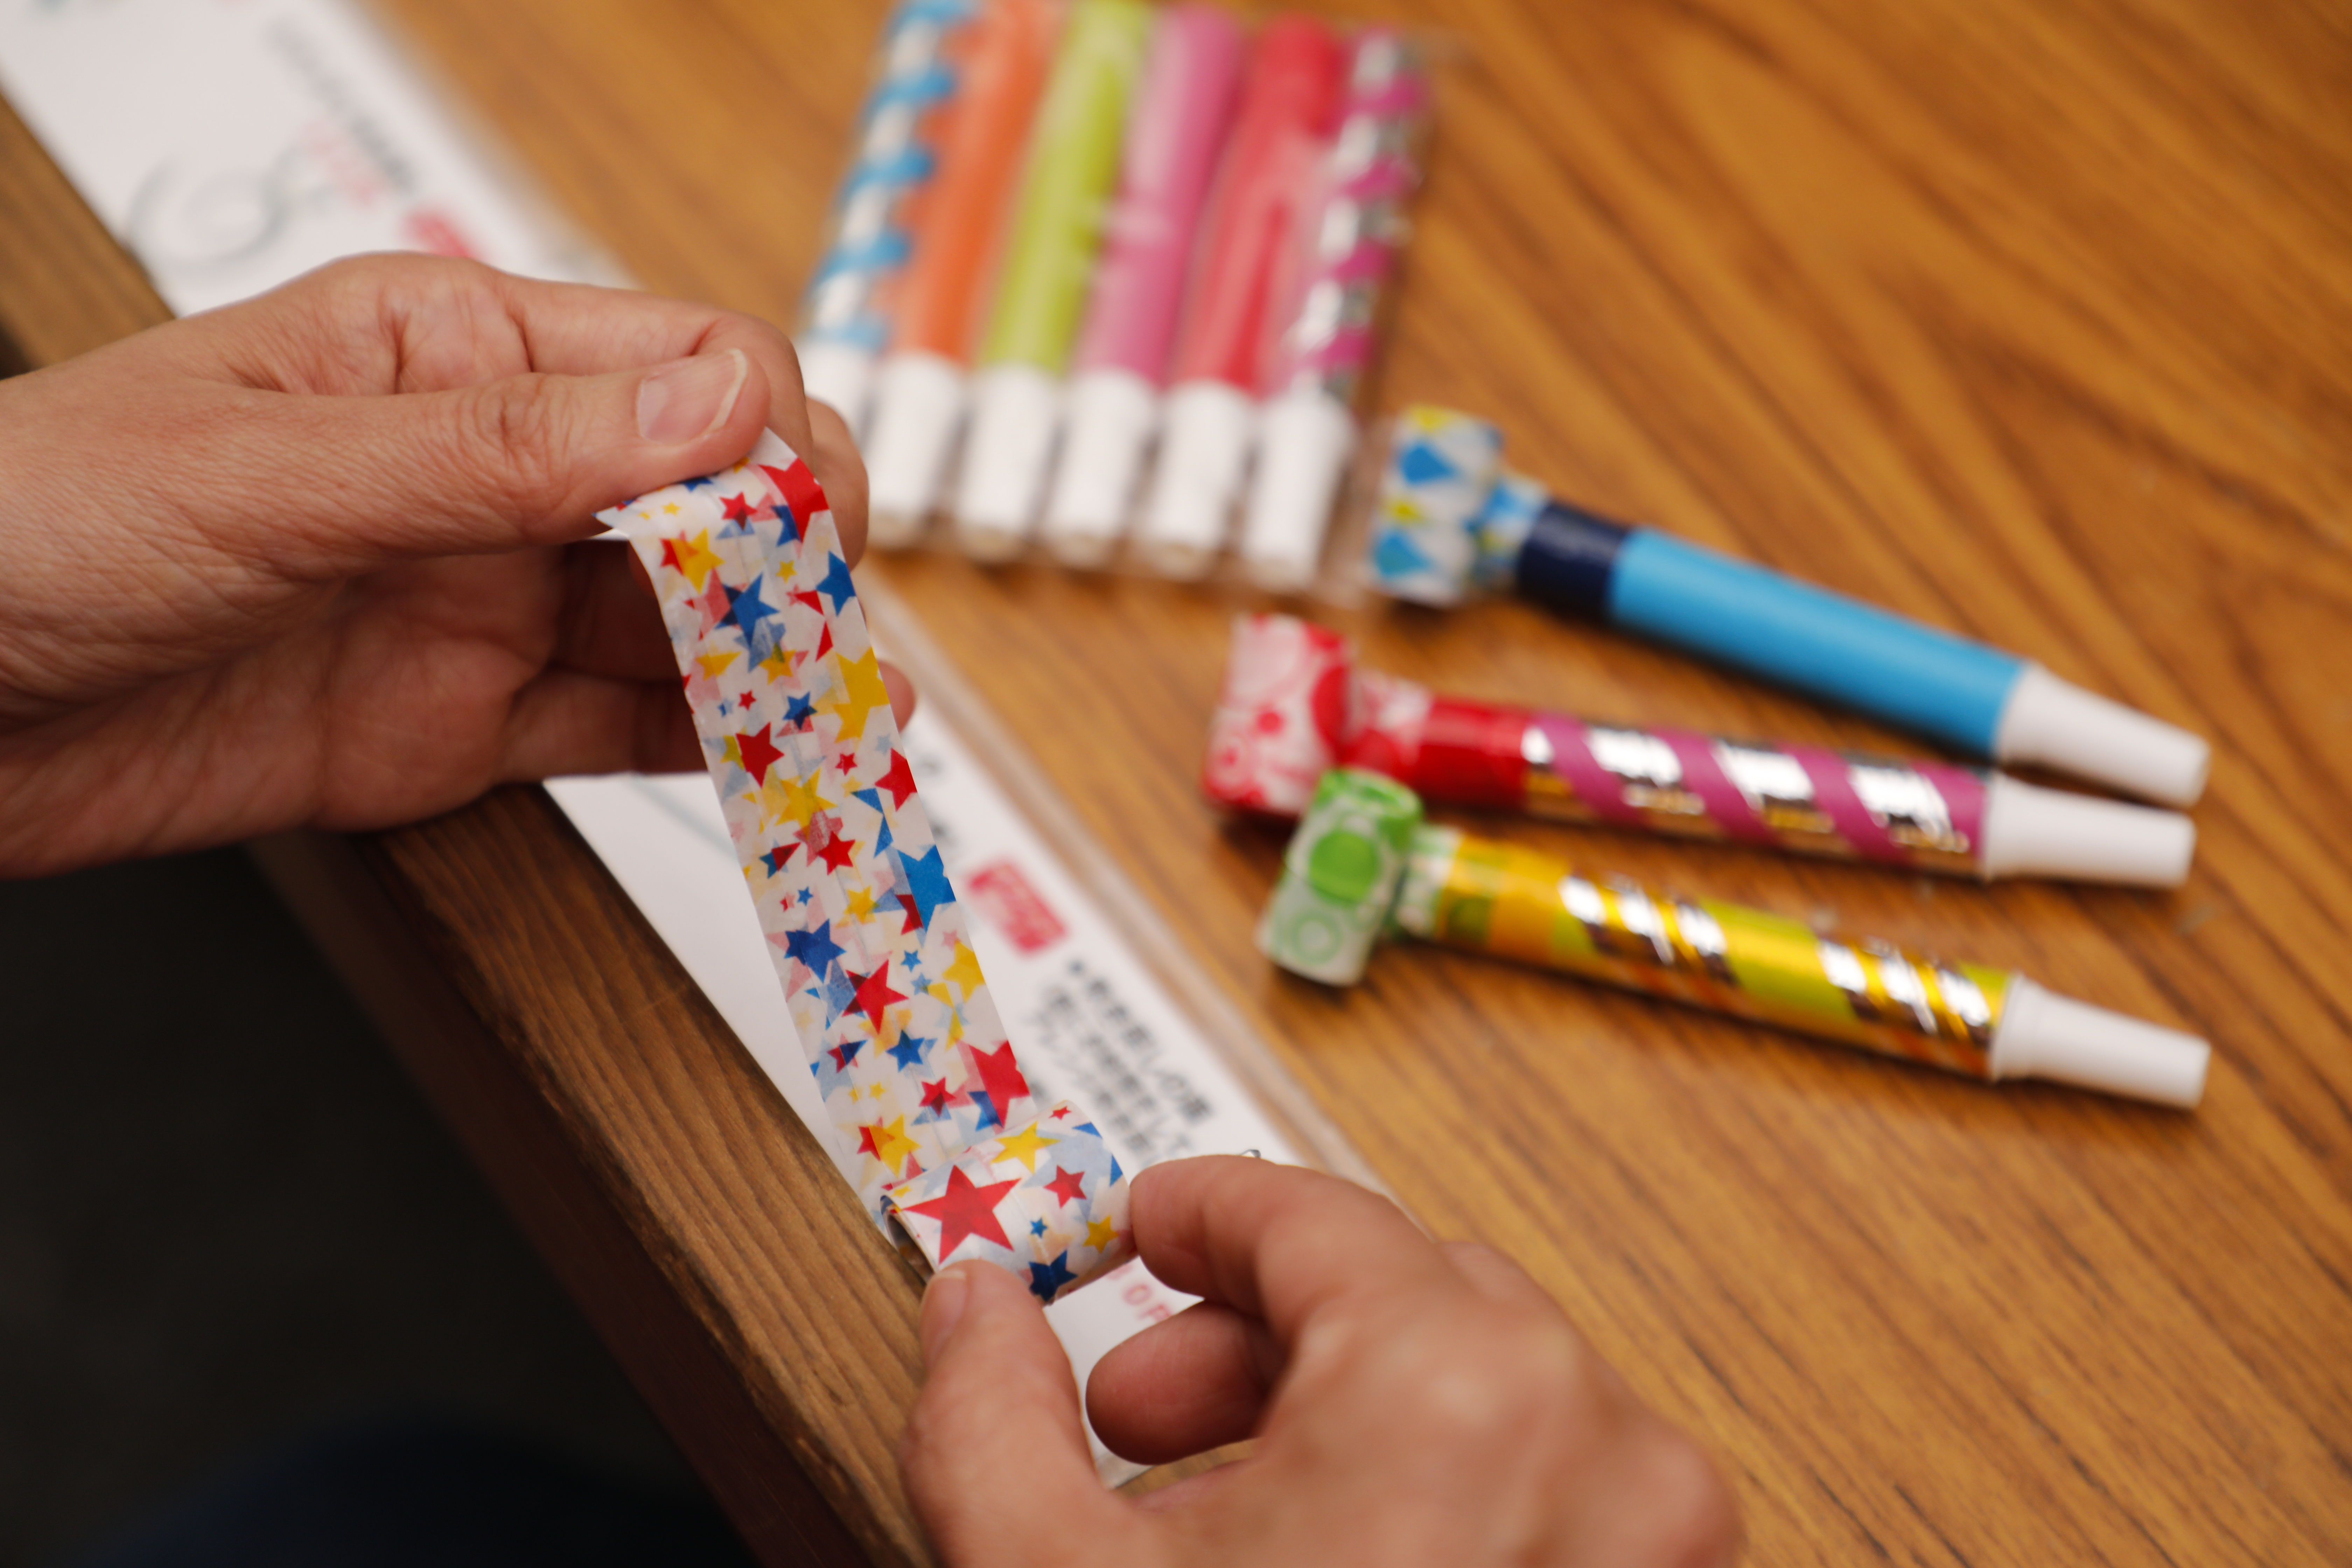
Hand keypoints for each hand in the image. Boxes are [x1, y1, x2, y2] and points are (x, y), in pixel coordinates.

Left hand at [0, 254, 882, 875]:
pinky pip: (618, 730)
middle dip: (789, 554)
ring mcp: (481, 604)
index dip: (759, 443)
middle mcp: (489, 478)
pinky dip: (706, 746)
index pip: (683, 369)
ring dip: (769, 662)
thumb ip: (504, 452)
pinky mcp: (459, 725)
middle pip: (710, 499)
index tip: (784, 527)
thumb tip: (711, 411)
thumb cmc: (34, 527)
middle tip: (820, 629)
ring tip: (837, 713)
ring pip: (681, 625)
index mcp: (450, 357)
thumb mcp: (275, 473)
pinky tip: (771, 755)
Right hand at [903, 1156, 1738, 1566]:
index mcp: (1462, 1400)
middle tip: (1143, 1411)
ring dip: (1343, 1427)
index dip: (1197, 1214)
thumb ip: (984, 1416)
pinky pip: (1558, 1501)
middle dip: (1254, 1340)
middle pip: (1408, 1300)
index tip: (1136, 1235)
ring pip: (1486, 1402)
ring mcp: (1665, 1550)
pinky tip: (1333, 1561)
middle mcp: (1606, 1458)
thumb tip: (969, 1307)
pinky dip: (1442, 1506)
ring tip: (1224, 1514)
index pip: (1314, 1219)